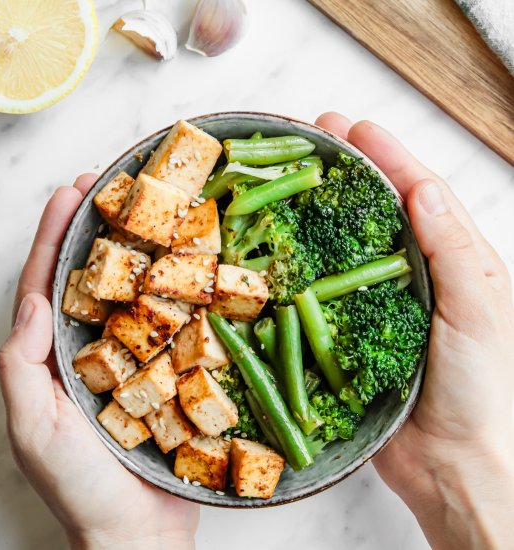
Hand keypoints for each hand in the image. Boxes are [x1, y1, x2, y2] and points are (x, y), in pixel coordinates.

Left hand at [0, 176, 198, 549]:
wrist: (137, 533)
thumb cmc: (80, 487)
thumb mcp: (33, 428)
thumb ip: (22, 366)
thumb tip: (32, 302)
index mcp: (51, 358)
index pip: (46, 284)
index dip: (55, 236)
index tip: (71, 193)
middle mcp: (88, 351)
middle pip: (89, 279)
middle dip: (94, 230)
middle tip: (109, 187)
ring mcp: (130, 360)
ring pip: (131, 295)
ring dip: (137, 253)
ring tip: (149, 214)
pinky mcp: (164, 374)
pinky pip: (169, 325)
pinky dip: (174, 294)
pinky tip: (188, 269)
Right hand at [316, 113, 513, 548]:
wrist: (454, 465)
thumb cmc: (483, 391)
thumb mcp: (480, 311)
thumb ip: (454, 252)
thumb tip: (422, 190)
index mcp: (451, 262)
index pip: (417, 195)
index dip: (386, 157)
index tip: (352, 128)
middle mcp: (413, 276)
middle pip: (376, 211)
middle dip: (347, 171)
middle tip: (314, 138)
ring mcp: (377, 305)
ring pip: (345, 246)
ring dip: (321, 212)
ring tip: (292, 180)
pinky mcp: (349, 336)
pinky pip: (323, 294)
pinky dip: (303, 270)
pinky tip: (283, 252)